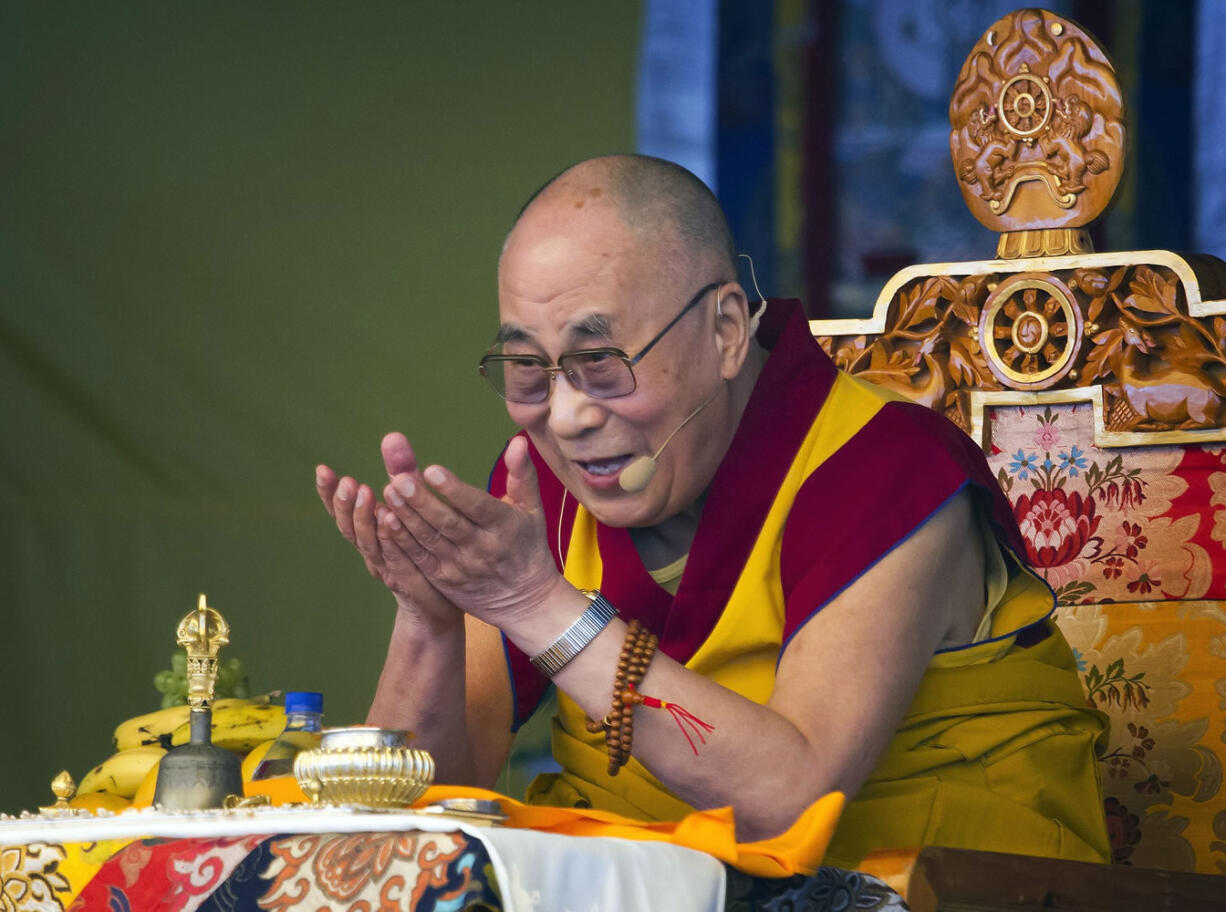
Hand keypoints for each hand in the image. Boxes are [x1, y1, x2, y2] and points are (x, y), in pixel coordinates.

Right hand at [315, 445, 460, 630]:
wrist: (438, 607)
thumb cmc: (423, 552)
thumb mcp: (411, 507)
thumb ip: (403, 474)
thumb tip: (392, 435)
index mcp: (369, 535)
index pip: (342, 512)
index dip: (329, 494)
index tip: (322, 470)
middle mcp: (372, 552)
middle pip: (349, 528)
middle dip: (345, 504)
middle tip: (348, 482)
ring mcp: (388, 568)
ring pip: (370, 544)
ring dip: (365, 519)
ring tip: (366, 493)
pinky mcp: (409, 581)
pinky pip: (397, 559)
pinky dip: (391, 540)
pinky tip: (391, 520)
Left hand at [378, 433, 564, 625]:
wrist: (526, 600)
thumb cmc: (528, 545)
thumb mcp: (533, 510)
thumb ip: (522, 474)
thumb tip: (518, 442)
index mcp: (505, 526)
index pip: (477, 506)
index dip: (454, 490)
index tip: (432, 470)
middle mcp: (482, 548)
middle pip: (448, 524)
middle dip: (421, 502)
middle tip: (398, 480)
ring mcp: (461, 567)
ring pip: (430, 540)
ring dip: (407, 517)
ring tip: (389, 493)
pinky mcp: (444, 580)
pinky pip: (419, 559)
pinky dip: (402, 541)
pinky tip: (386, 522)